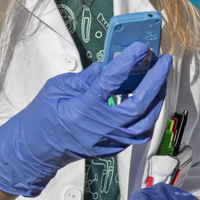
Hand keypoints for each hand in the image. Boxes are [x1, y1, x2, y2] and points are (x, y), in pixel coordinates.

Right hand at [0, 44, 171, 196]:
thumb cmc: (42, 118)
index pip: (111, 82)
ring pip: (145, 121)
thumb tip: (107, 67)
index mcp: (82, 109)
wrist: (35, 150)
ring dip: (156, 98)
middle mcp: (99, 128)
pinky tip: (149, 100)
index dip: (128, 63)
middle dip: (156, 80)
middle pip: (139, 104)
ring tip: (159, 79)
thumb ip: (85, 78)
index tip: (140, 49)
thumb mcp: (57, 89)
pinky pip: (139, 132)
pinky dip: (148, 115)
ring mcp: (108, 141)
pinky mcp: (113, 148)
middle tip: (164, 62)